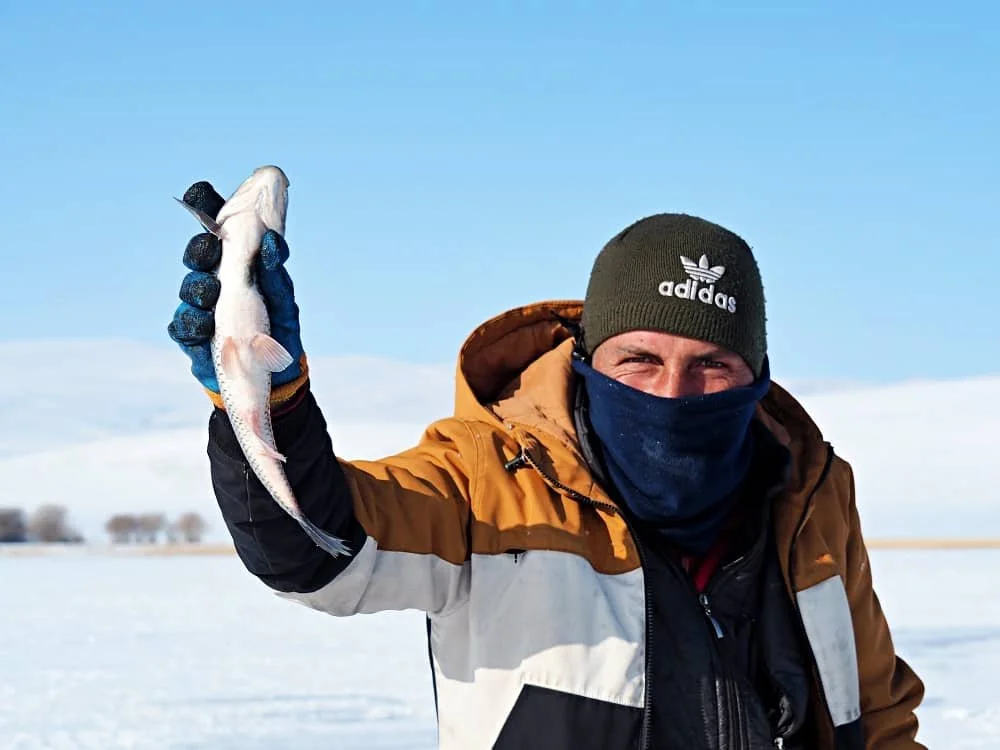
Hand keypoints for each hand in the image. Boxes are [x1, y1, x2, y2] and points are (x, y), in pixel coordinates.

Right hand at [167, 180, 308, 408]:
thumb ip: (277, 274)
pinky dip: (194, 324)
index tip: (201, 195)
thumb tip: (272, 243)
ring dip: (198, 288)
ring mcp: (200, 308)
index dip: (202, 206)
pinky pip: (184, 327)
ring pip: (188, 290)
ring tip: (211, 292)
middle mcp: (212, 279)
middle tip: (211, 248)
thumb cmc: (279, 329)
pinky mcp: (193, 339)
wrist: (277, 377)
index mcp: (234, 262)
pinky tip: (205, 324)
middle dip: (200, 250)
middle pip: (196, 255)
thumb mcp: (285, 301)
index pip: (213, 226)